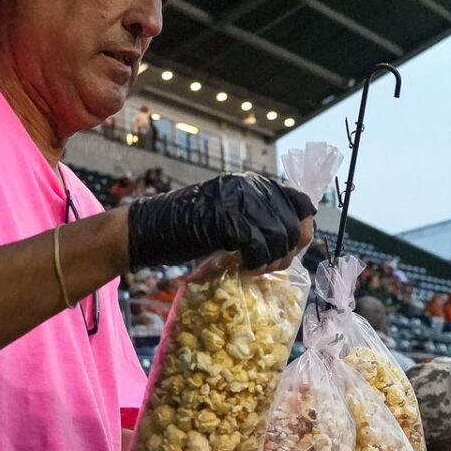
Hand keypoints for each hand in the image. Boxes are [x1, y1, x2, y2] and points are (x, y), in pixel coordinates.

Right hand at [126, 172, 316, 271]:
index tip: (292, 248)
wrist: (148, 230)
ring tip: (255, 268)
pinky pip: (259, 246)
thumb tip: (299, 234)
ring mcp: (237, 200)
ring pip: (280, 235)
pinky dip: (256, 262)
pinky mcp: (226, 219)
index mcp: (252, 182)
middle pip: (294, 222)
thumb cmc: (187, 228)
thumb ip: (259, 219)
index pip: (299, 200)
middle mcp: (249, 185)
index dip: (302, 227)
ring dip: (273, 259)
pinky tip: (243, 267)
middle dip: (289, 250)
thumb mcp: (230, 217)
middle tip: (269, 266)